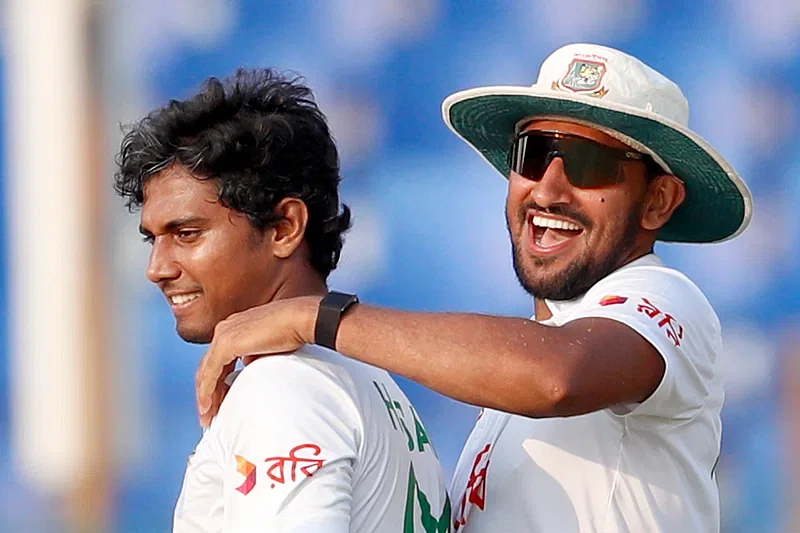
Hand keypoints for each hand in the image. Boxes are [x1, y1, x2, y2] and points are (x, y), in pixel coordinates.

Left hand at [196, 295, 321, 426]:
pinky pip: (209, 373)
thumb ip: (253, 354)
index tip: (219, 401)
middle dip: (207, 393)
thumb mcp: (267, 346)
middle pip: (207, 366)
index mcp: (234, 327)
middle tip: (209, 414)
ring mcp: (223, 335)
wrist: (300, 319)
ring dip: (204, 396)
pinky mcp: (226, 343)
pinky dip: (206, 392)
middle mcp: (225, 329)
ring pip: (205, 371)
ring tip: (208, 416)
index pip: (217, 360)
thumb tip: (246, 364)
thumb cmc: (292, 329)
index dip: (216, 382)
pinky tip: (208, 406)